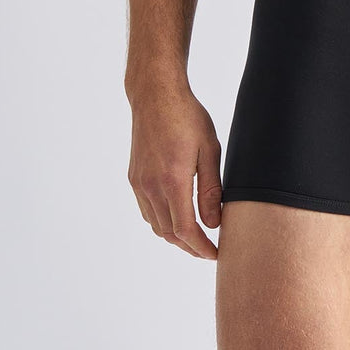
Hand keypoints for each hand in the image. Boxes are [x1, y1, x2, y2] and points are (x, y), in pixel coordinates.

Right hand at [126, 77, 222, 258]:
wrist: (155, 95)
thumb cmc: (187, 117)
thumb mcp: (209, 149)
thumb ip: (212, 190)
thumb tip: (214, 223)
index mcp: (172, 180)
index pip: (185, 230)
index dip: (201, 247)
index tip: (216, 253)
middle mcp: (151, 186)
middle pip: (169, 234)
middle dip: (190, 247)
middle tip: (209, 249)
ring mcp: (139, 183)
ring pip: (155, 225)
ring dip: (175, 237)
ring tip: (196, 237)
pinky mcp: (134, 178)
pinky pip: (146, 211)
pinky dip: (161, 222)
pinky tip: (176, 217)